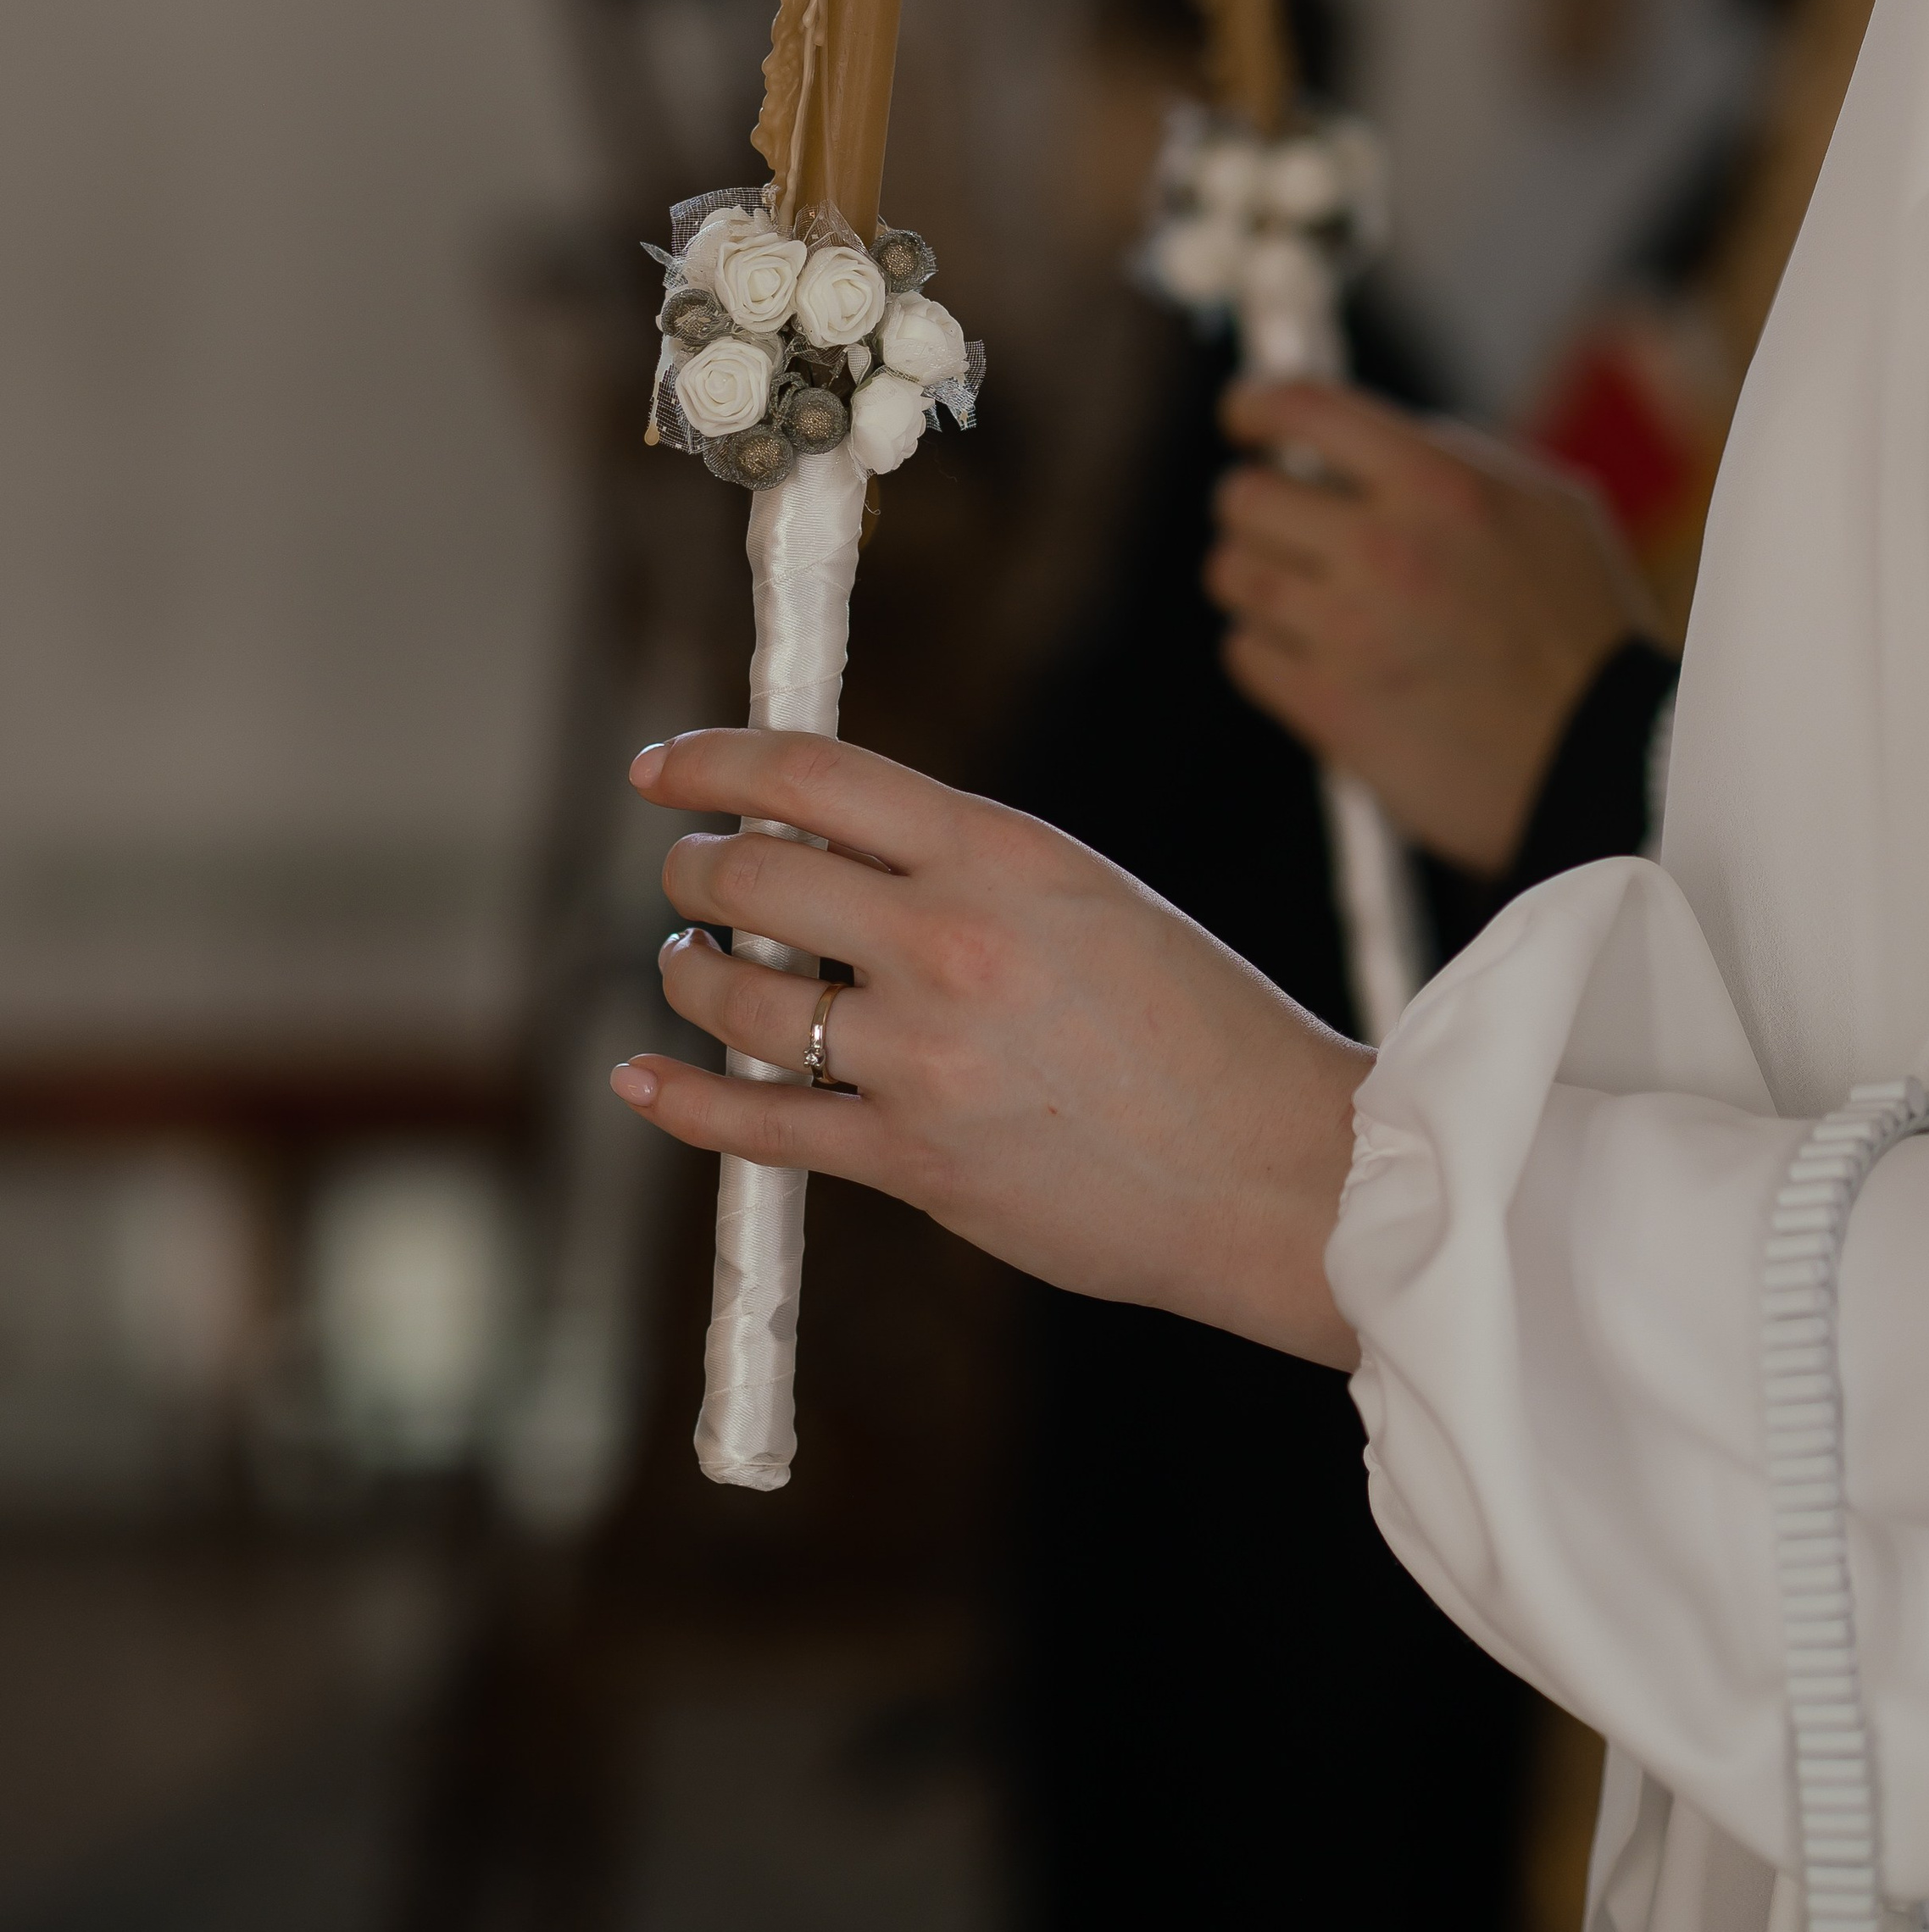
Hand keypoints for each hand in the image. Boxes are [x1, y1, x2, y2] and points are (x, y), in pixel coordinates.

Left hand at [610, 730, 1368, 1366]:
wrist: (1279, 1172)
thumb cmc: (1200, 1026)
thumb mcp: (1089, 897)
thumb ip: (966, 870)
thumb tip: (834, 852)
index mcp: (1002, 852)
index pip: (813, 773)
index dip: (715, 760)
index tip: (663, 766)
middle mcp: (952, 940)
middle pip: (756, 874)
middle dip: (695, 866)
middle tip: (685, 872)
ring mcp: (925, 1055)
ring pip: (740, 993)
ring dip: (689, 969)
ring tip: (690, 961)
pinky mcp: (915, 1161)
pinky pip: (759, 1123)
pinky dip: (683, 1097)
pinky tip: (645, 1076)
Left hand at [1207, 383, 1655, 872]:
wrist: (1601, 763)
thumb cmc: (1583, 632)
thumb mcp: (1549, 508)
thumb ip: (1455, 459)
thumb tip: (1362, 439)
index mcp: (1443, 483)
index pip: (1304, 408)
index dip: (1255, 404)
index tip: (1244, 419)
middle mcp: (1387, 546)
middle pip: (1244, 495)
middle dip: (1256, 506)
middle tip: (1282, 525)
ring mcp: (1349, 630)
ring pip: (1233, 573)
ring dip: (1257, 578)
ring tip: (1305, 596)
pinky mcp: (1328, 706)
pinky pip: (1245, 652)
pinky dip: (1267, 650)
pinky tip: (1317, 657)